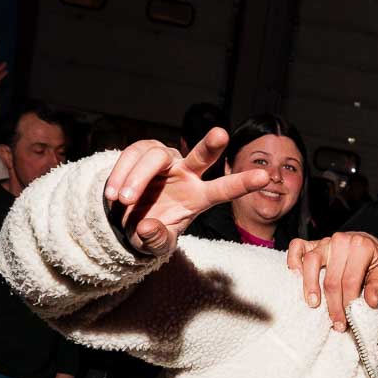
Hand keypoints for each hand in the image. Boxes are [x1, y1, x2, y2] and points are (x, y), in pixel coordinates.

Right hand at [104, 131, 268, 254]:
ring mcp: (165, 161)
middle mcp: (186, 173)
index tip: (265, 177)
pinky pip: (131, 156)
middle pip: (201, 156)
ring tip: (123, 202)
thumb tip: (148, 227)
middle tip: (221, 134)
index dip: (242, 183)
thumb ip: (156, 239)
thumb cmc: (150, 229)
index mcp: (198, 197)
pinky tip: (112, 195)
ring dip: (137, 180)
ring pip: (155, 158)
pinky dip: (120, 175)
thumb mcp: (156, 243)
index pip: (223, 190)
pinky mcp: (142, 151)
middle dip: (211, 145)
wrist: (125, 217)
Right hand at [288, 232, 377, 329]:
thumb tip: (370, 302)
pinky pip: (297, 246)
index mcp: (360, 247)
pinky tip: (295, 276)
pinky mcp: (312, 242)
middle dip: (333, 304)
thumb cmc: (372, 260)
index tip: (345, 321)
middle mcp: (341, 241)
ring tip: (313, 304)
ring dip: (310, 285)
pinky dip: (293, 259)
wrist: (365, 242)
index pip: (350, 281)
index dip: (347, 303)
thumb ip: (377, 287)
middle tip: (335, 322)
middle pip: (332, 278)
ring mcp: (325, 241)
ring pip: (312, 262)